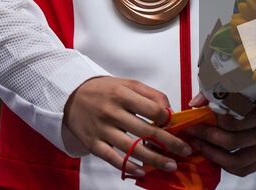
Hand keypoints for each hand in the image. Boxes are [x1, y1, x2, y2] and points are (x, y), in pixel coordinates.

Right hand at [62, 76, 193, 178]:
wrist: (70, 96)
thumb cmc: (104, 90)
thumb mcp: (127, 84)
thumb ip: (150, 94)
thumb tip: (169, 111)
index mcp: (122, 94)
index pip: (152, 109)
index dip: (167, 119)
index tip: (174, 125)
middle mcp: (112, 112)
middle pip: (146, 131)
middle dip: (169, 143)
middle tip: (185, 151)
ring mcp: (102, 129)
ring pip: (132, 149)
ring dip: (154, 159)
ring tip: (171, 165)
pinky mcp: (93, 144)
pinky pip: (113, 159)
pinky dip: (129, 166)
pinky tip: (142, 172)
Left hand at [181, 92, 255, 176]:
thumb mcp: (243, 87)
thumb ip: (218, 92)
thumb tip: (195, 103)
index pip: (233, 120)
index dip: (211, 121)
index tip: (196, 119)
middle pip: (232, 141)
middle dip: (207, 137)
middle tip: (193, 132)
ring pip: (237, 161)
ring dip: (214, 155)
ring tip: (199, 145)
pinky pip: (244, 170)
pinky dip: (226, 166)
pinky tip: (214, 156)